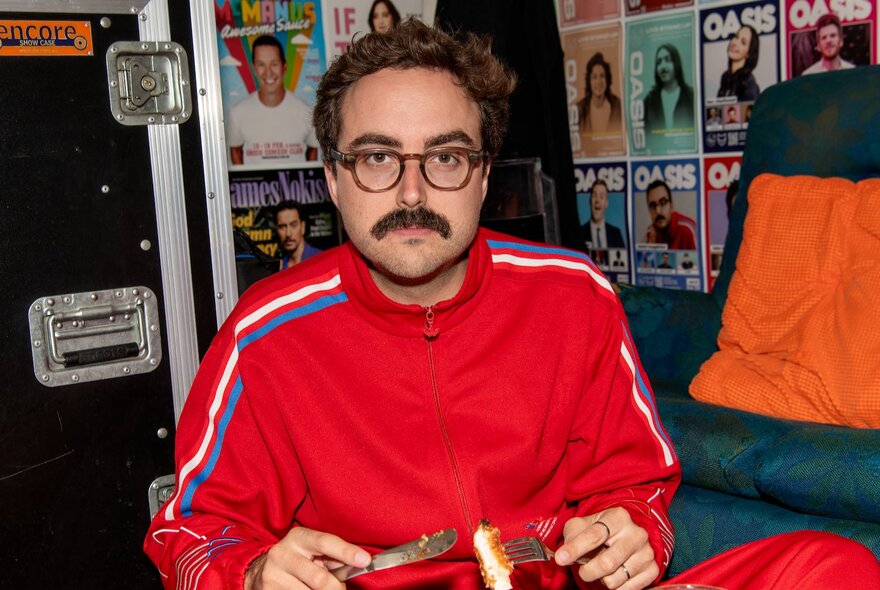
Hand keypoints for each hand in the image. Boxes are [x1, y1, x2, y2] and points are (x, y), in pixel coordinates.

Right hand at [245, 527, 370, 589]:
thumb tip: (360, 562)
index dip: (346, 551)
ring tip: (315, 588)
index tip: (365, 560)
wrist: (262, 571)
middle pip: (320, 579)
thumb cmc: (298, 559)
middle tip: (339, 588)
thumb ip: (333, 556)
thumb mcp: (313, 551)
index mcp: (298, 537)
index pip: (325, 542)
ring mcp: (273, 575)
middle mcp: (283, 553)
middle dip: (335, 588)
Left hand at [555, 507, 657, 589]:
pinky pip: (626, 589)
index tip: (561, 559)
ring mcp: (647, 552)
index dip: (575, 549)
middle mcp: (637, 534)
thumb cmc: (599, 531)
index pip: (594, 535)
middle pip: (606, 562)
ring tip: (602, 568)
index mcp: (618, 517)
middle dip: (587, 571)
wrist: (625, 536)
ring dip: (601, 579)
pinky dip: (614, 586)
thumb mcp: (582, 525)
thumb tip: (562, 556)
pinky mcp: (652, 569)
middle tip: (583, 570)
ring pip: (614, 579)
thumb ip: (572, 536)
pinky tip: (614, 574)